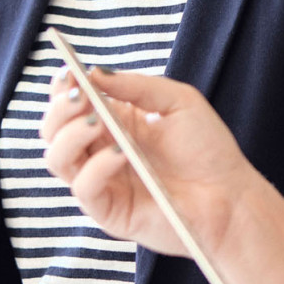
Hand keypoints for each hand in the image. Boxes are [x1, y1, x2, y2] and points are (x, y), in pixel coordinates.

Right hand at [40, 67, 261, 255]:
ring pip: (57, 158)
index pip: (71, 104)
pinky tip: (120, 154)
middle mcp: (101, 150)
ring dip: (69, 135)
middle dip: (59, 109)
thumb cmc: (208, 149)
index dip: (63, 88)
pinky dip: (96, 167)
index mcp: (114, 122)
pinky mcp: (108, 210)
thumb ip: (136, 86)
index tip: (69, 73)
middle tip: (80, 97)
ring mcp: (102, 181)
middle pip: (53, 130)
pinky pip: (83, 188)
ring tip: (96, 120)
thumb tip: (94, 73)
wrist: (230, 197)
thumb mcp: (178, 101)